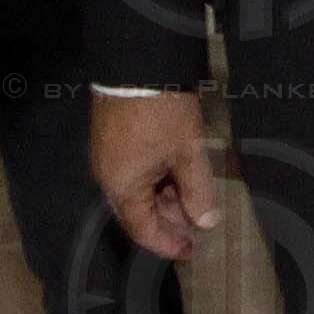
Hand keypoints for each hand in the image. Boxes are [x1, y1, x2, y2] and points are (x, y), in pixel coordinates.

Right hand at [93, 89, 221, 262]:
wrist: (137, 63)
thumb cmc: (162, 113)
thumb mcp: (188, 152)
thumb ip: (197, 191)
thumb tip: (205, 223)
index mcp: (123, 187)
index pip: (143, 231)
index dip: (168, 245)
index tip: (190, 250)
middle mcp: (109, 177)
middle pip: (137, 213)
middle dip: (168, 221)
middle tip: (197, 221)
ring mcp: (107, 157)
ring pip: (136, 191)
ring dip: (164, 198)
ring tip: (192, 194)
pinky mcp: (110, 139)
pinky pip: (132, 172)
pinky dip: (155, 179)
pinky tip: (176, 171)